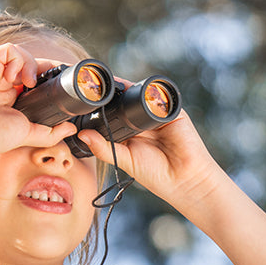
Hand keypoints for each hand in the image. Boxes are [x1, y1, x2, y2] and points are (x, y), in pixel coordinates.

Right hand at [0, 44, 77, 164]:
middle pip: (28, 62)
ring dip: (30, 64)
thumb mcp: (30, 133)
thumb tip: (72, 129)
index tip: (59, 84)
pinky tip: (15, 78)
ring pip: (20, 53)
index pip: (31, 76)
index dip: (47, 76)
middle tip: (52, 79)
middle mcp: (0, 80)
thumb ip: (51, 132)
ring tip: (30, 83)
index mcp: (9, 94)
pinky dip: (18, 60)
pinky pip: (9, 49)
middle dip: (44, 68)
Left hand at [75, 101, 221, 209]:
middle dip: (111, 95)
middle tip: (92, 88)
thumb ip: (104, 147)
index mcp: (130, 132)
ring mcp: (158, 114)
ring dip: (126, 90)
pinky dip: (148, 92)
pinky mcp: (173, 111)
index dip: (100, 108)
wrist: (183, 178)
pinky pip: (159, 97)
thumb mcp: (125, 160)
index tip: (82, 101)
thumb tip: (82, 135)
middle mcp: (143, 121)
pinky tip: (135, 91)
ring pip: (139, 95)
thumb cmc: (156, 174)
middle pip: (124, 101)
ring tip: (110, 86)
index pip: (113, 114)